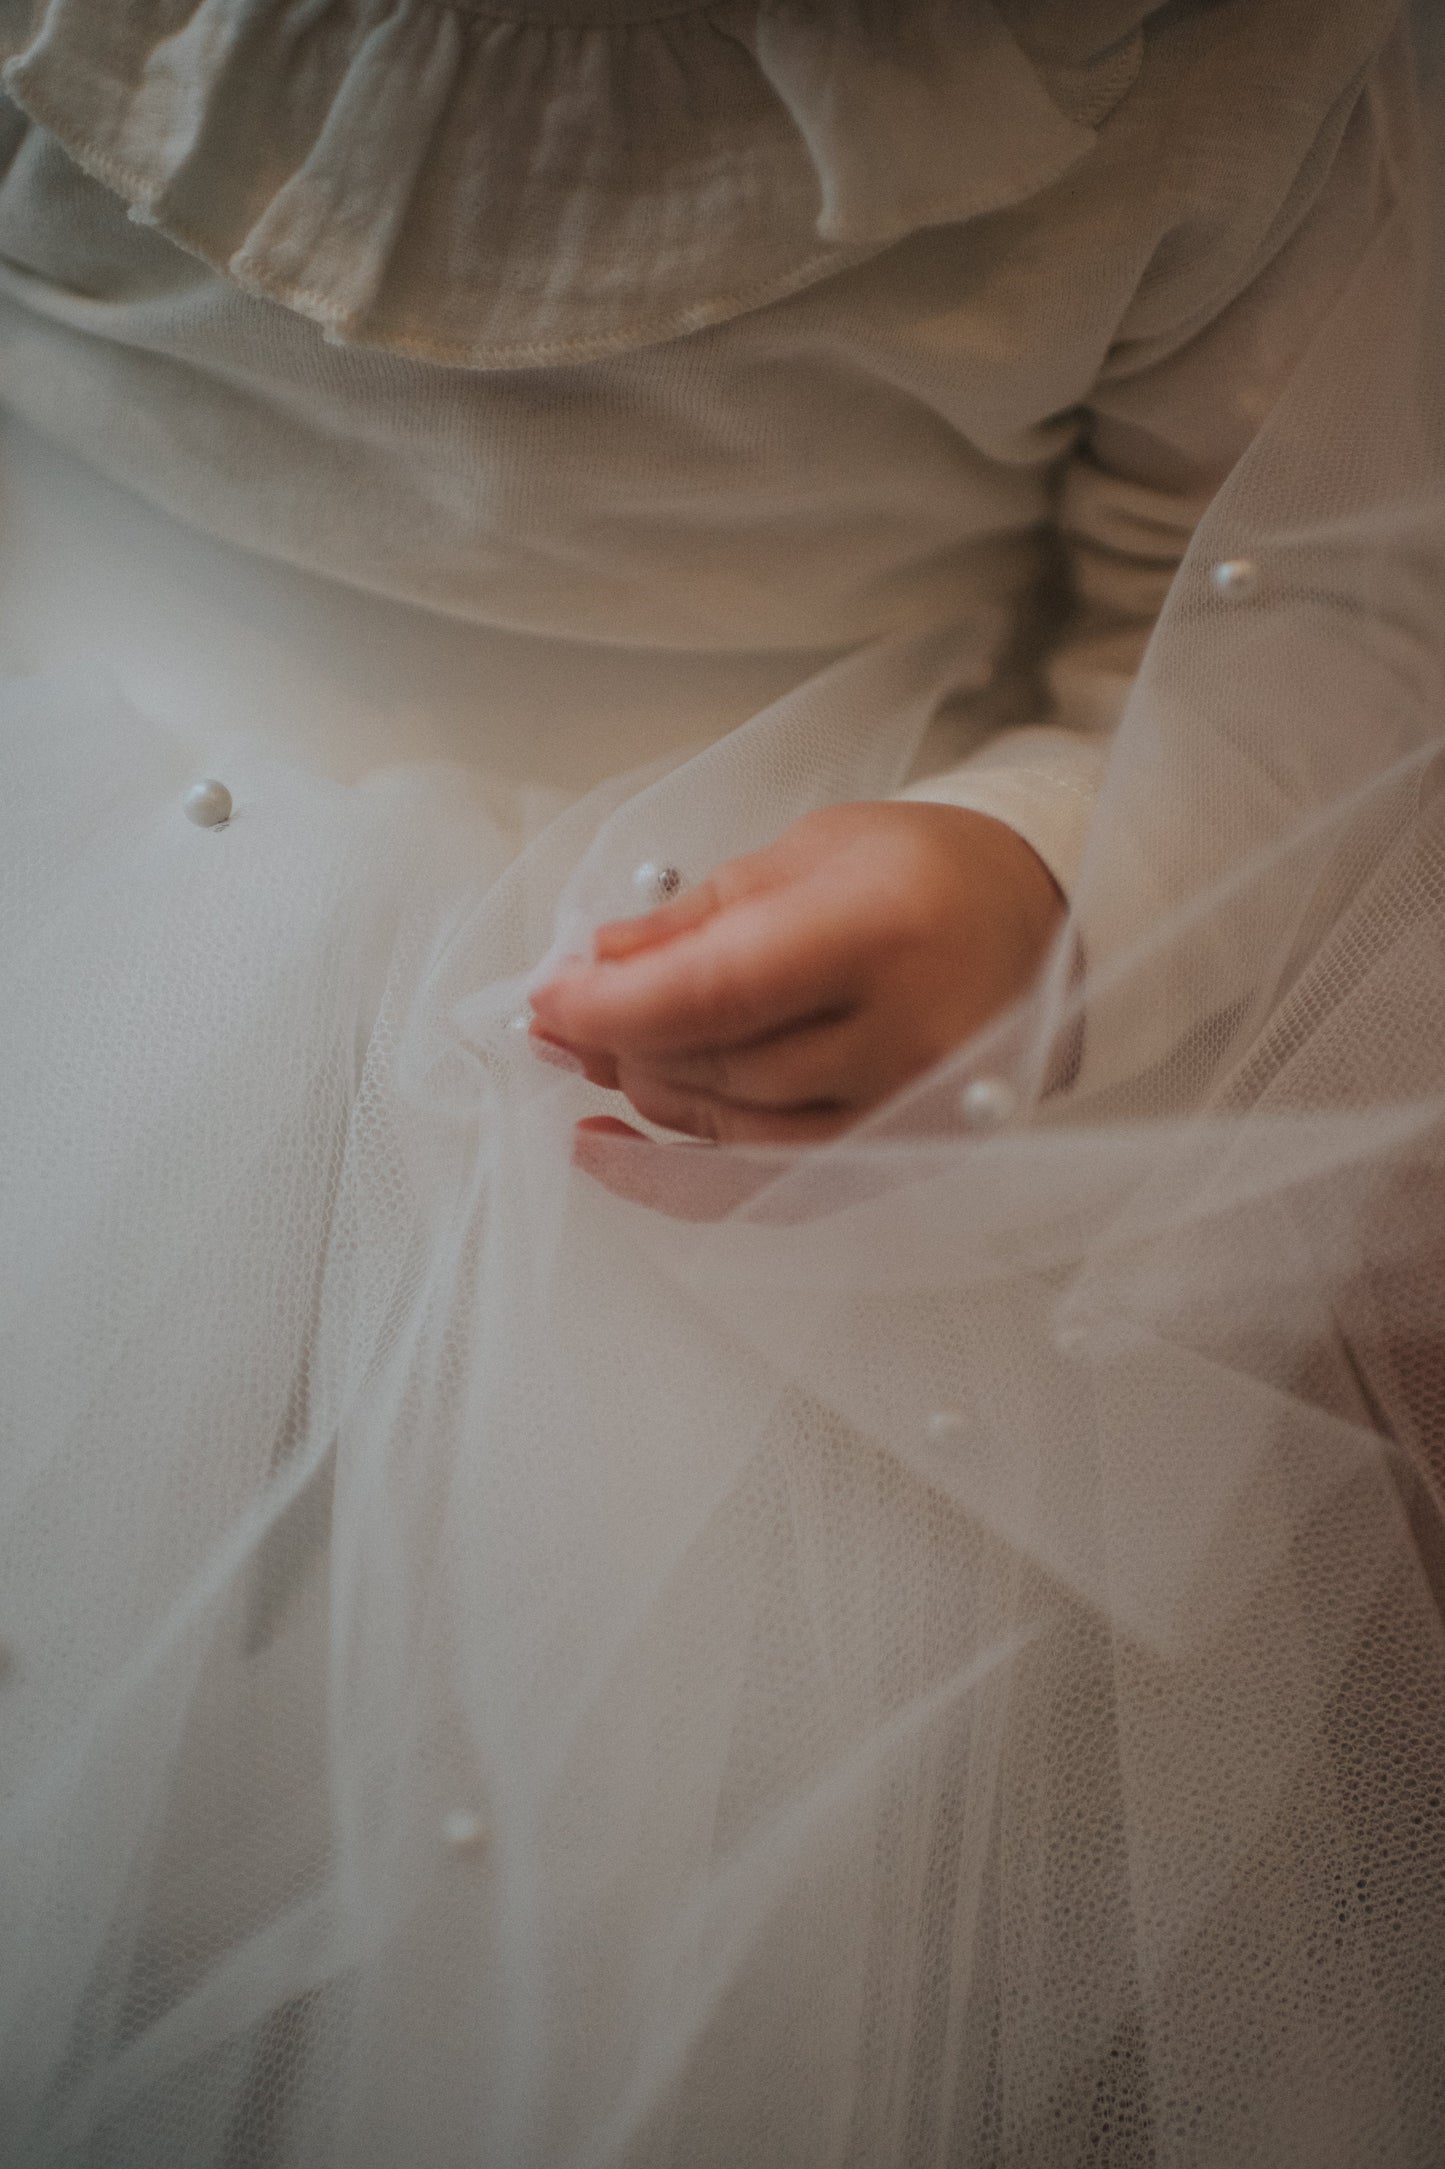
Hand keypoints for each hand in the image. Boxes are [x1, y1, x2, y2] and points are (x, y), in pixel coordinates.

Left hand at [529, 801, 1064, 1147]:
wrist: (1043, 927)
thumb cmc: (924, 873)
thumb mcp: (809, 853)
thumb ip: (698, 917)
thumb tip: (593, 964)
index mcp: (884, 932)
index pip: (718, 993)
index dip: (612, 1005)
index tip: (545, 996)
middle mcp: (907, 1038)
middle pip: (718, 1067)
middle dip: (619, 1042)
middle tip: (561, 1011)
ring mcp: (910, 1114)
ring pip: (732, 1131)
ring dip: (648, 1094)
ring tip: (600, 1052)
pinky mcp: (904, 1162)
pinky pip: (767, 1188)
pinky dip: (680, 1174)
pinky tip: (616, 1149)